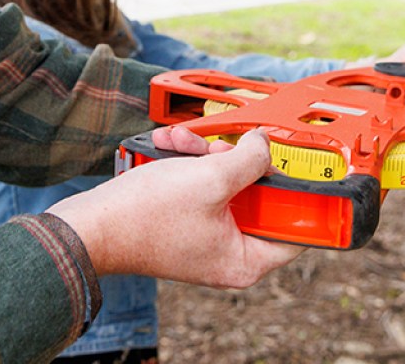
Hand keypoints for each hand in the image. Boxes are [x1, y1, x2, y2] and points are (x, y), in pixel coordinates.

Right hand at [48, 128, 303, 288]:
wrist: (92, 223)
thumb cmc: (146, 217)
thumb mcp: (210, 179)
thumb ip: (249, 160)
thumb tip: (265, 144)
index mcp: (245, 259)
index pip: (296, 227)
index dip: (301, 192)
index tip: (312, 164)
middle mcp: (229, 250)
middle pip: (256, 194)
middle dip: (235, 160)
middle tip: (221, 147)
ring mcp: (206, 232)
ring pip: (225, 180)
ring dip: (204, 154)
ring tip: (181, 145)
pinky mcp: (185, 215)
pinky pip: (200, 181)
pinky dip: (187, 160)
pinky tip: (168, 148)